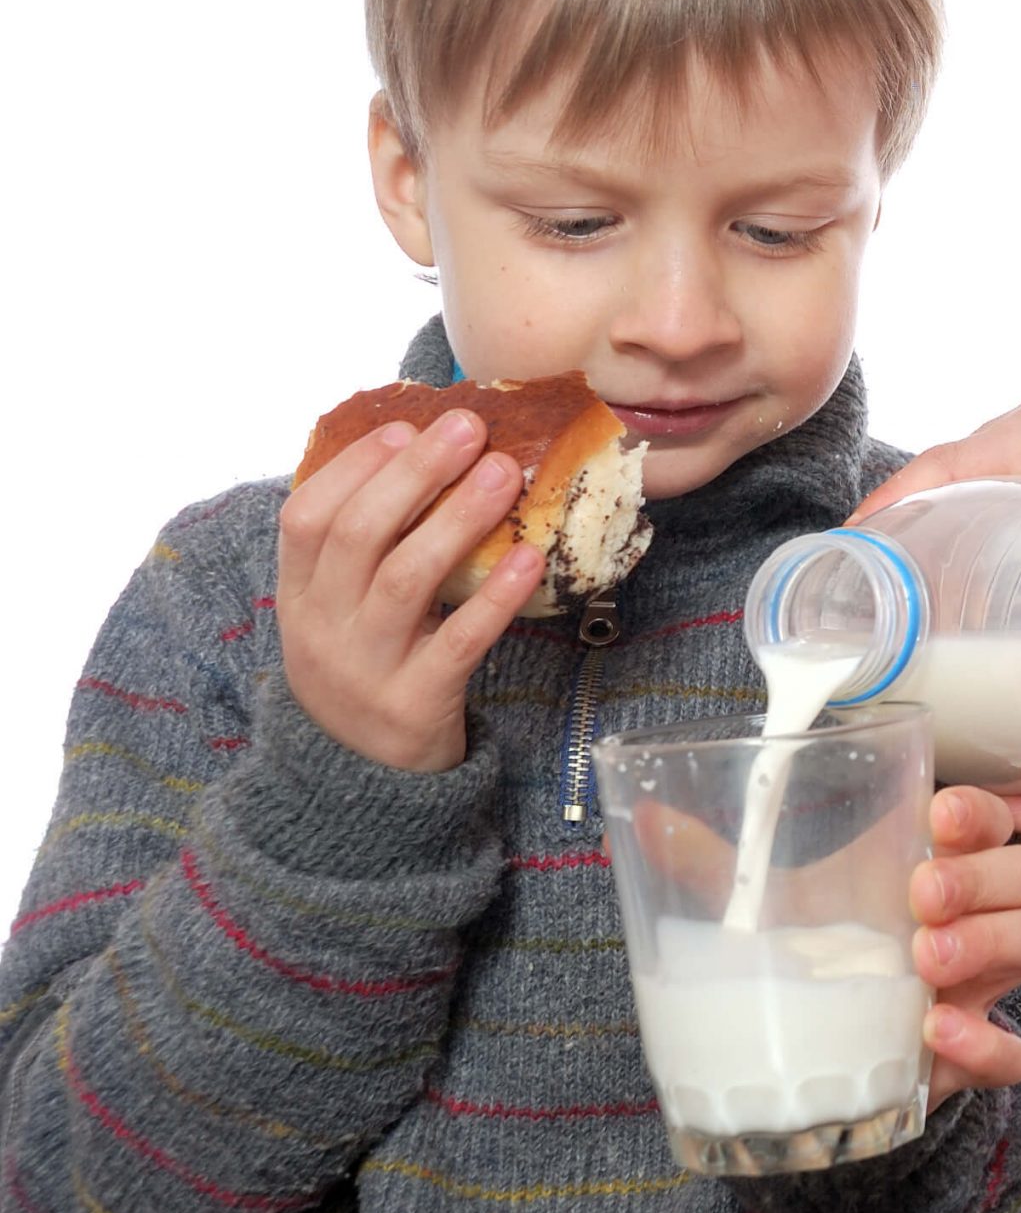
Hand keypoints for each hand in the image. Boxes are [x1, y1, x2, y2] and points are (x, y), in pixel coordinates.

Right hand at [275, 411, 541, 770]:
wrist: (361, 786)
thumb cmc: (366, 670)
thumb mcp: (338, 614)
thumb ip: (362, 550)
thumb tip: (419, 455)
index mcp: (297, 599)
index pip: (305, 519)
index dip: (352, 468)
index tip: (402, 427)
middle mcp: (322, 631)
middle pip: (358, 536)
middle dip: (413, 474)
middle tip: (468, 427)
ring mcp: (367, 669)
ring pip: (405, 580)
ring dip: (456, 518)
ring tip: (503, 472)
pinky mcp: (417, 704)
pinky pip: (459, 642)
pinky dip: (494, 597)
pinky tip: (530, 557)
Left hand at [615, 786, 1020, 1114]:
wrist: (821, 1053)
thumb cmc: (813, 954)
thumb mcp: (770, 906)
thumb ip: (714, 864)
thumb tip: (646, 818)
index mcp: (936, 863)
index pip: (989, 819)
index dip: (979, 812)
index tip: (938, 816)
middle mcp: (974, 916)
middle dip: (980, 877)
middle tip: (919, 895)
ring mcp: (982, 984)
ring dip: (990, 942)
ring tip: (926, 959)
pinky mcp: (973, 1053)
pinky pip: (1013, 1051)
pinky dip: (986, 1041)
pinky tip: (937, 1030)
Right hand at [851, 340, 1020, 576]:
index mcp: (1008, 445)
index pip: (929, 473)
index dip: (885, 507)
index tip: (846, 547)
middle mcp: (993, 451)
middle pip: (918, 493)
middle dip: (881, 536)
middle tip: (852, 598)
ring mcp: (1001, 462)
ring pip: (937, 498)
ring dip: (907, 536)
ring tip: (882, 603)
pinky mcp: (1017, 474)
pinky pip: (963, 501)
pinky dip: (941, 531)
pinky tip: (942, 580)